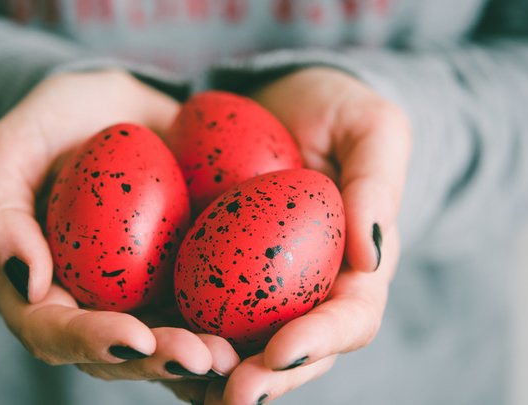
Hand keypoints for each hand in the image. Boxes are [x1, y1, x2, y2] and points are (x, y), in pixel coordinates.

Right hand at [0, 70, 238, 381]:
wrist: (115, 109)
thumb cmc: (53, 125)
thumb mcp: (10, 149)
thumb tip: (27, 280)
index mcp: (35, 289)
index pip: (53, 331)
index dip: (90, 342)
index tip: (134, 337)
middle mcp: (88, 306)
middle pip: (117, 354)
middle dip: (159, 362)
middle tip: (204, 357)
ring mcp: (138, 299)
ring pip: (166, 345)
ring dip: (201, 360)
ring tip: (237, 356)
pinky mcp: (181, 283)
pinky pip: (205, 313)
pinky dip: (232, 330)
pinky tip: (261, 333)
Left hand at [198, 68, 411, 403]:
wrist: (277, 103)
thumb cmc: (335, 111)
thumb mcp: (372, 126)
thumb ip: (379, 181)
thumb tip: (371, 254)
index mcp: (358, 268)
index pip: (352, 318)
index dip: (321, 340)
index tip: (282, 348)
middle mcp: (309, 291)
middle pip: (295, 353)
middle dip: (267, 379)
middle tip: (233, 393)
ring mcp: (260, 290)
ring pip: (244, 348)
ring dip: (217, 373)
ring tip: (184, 378)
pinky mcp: (215, 276)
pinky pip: (199, 312)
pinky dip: (178, 334)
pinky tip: (148, 344)